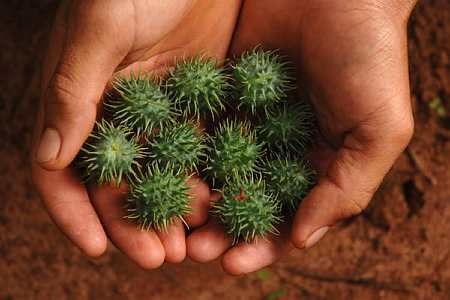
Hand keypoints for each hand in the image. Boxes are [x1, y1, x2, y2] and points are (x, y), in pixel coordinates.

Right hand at [31, 0, 240, 267]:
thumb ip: (72, 90)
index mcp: (80, 101)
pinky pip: (198, 154)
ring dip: (173, 212)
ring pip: (161, 177)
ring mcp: (158, 115)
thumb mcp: (98, 28)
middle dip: (134, 224)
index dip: (75, 212)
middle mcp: (115, 115)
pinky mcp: (197, 107)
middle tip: (160, 258)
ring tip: (192, 244)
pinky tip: (219, 206)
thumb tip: (50, 156)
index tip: (96, 249)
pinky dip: (204, 182)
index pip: (64, 170)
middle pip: (118, 184)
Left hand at [187, 0, 415, 273]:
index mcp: (315, 165)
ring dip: (194, 200)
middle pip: (242, 203)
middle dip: (219, 230)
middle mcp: (277, 151)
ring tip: (171, 222)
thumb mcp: (378, 128)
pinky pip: (196, 129)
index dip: (261, 246)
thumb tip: (301, 240)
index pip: (285, 219)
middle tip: (194, 249)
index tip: (233, 264)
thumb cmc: (370, 56)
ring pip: (213, 173)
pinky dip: (180, 154)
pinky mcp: (220, 94)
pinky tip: (160, 174)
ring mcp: (245, 123)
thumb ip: (347, 188)